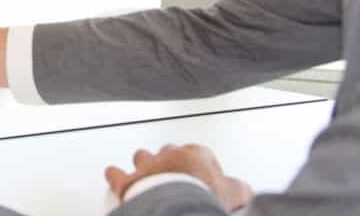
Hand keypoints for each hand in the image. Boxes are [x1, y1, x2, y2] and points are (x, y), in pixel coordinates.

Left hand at [105, 144, 252, 211]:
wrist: (177, 207)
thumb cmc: (204, 197)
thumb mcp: (235, 194)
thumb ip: (241, 190)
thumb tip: (247, 193)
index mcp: (195, 155)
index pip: (201, 154)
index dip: (204, 166)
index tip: (206, 178)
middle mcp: (169, 156)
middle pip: (169, 151)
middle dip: (171, 160)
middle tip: (176, 173)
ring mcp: (147, 168)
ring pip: (143, 156)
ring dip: (144, 163)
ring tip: (146, 170)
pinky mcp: (128, 182)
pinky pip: (116, 174)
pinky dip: (114, 175)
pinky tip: (113, 175)